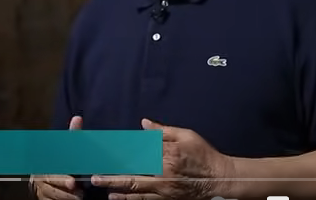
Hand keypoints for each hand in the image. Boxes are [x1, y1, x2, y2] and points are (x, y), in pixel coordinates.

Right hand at [30, 116, 83, 199]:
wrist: (57, 176)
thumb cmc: (64, 160)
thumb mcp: (69, 149)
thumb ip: (73, 135)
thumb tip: (78, 118)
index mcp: (44, 165)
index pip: (51, 173)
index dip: (61, 178)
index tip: (73, 182)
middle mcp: (39, 179)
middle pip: (51, 187)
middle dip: (65, 191)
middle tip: (80, 193)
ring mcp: (41, 191)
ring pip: (52, 196)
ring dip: (66, 198)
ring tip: (80, 198)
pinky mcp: (44, 199)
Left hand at [91, 118, 235, 199]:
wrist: (220, 178)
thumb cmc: (204, 154)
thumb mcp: (186, 136)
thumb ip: (163, 131)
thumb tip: (144, 124)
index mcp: (166, 155)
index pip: (137, 153)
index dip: (119, 153)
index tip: (105, 152)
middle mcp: (162, 174)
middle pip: (132, 175)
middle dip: (111, 176)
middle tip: (94, 177)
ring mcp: (165, 189)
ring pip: (136, 191)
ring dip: (118, 189)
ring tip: (103, 188)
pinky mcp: (168, 199)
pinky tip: (120, 198)